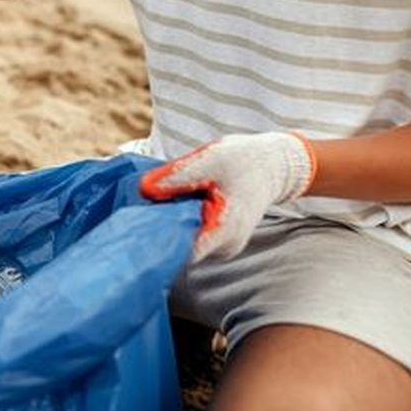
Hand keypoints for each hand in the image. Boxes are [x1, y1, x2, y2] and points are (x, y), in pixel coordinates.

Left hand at [140, 132, 316, 261]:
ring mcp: (222, 247)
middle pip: (180, 246)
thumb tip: (143, 188)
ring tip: (162, 200)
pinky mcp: (218, 241)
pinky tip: (175, 204)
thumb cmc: (243, 160)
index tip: (138, 223)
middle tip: (141, 206)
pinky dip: (181, 221)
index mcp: (224, 229)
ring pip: (185, 241)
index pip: (181, 250)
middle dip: (160, 227)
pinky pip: (192, 235)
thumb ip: (178, 175)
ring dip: (171, 223)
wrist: (273, 165)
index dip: (157, 239)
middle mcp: (224, 247)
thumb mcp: (210, 159)